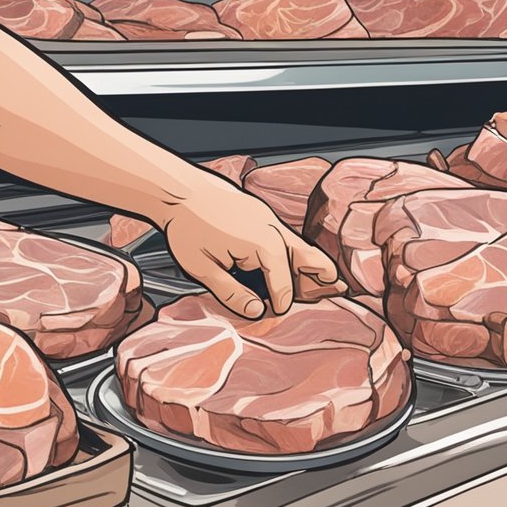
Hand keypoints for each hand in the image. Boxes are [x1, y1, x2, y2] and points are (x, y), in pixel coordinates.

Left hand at [162, 182, 346, 317]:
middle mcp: (274, 230)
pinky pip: (286, 239)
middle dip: (317, 281)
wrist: (181, 190)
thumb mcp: (203, 268)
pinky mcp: (264, 216)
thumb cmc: (188, 227)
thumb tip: (256, 312)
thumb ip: (231, 294)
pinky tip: (285, 268)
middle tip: (325, 297)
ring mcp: (271, 220)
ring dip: (307, 267)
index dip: (281, 304)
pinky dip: (292, 256)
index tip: (276, 316)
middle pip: (310, 260)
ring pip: (301, 248)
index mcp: (263, 244)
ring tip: (318, 285)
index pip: (284, 284)